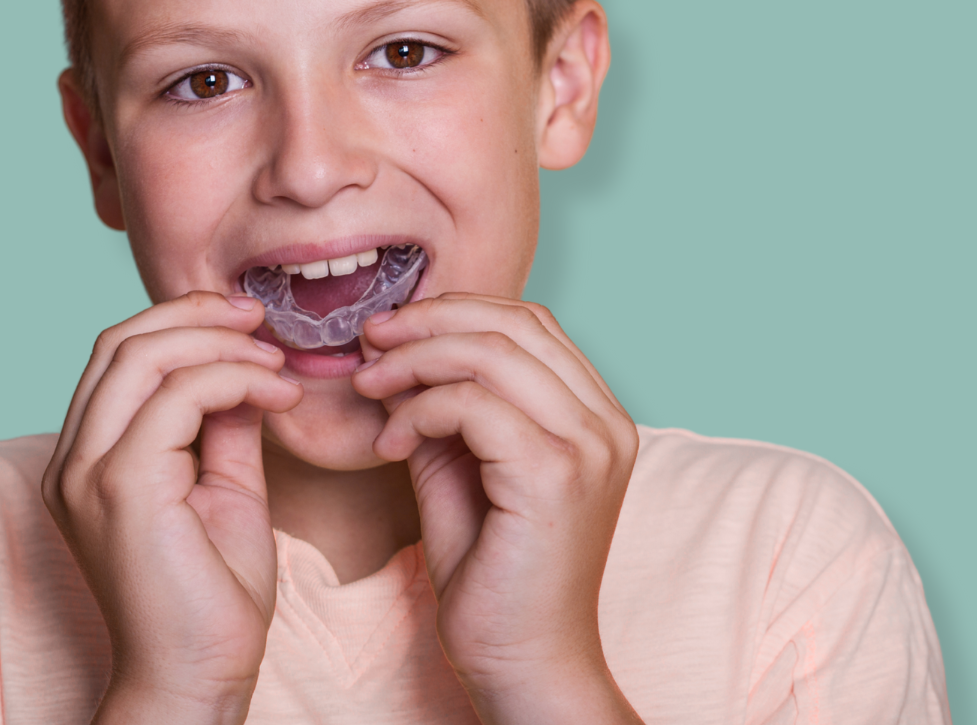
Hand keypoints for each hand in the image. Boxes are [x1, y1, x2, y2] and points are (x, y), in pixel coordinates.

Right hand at [42, 292, 302, 724]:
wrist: (199, 678)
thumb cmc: (213, 596)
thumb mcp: (224, 486)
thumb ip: (223, 424)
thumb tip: (244, 365)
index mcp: (87, 458)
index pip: (117, 356)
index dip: (180, 321)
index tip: (246, 322)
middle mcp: (72, 460)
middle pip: (119, 342)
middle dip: (195, 315)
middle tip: (259, 319)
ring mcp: (87, 473)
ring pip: (142, 357)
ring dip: (219, 345)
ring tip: (274, 360)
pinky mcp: (121, 487)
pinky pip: (178, 398)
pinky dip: (234, 380)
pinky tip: (277, 396)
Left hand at [353, 294, 642, 724]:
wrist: (523, 664)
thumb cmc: (492, 575)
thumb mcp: (462, 470)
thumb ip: (443, 408)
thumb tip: (397, 351)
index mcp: (596, 415)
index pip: (529, 323)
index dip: (455, 311)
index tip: (391, 331)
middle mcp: (606, 422)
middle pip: (513, 324)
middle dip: (428, 323)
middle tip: (370, 342)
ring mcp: (589, 446)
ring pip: (490, 354)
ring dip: (415, 361)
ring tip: (369, 388)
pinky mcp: (556, 474)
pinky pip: (473, 405)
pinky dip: (418, 409)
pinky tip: (389, 443)